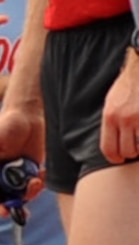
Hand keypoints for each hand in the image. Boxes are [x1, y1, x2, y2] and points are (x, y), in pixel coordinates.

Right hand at [0, 100, 45, 216]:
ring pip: (24, 194)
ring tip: (36, 180)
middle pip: (8, 198)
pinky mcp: (34, 169)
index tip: (4, 210)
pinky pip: (37, 184)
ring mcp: (20, 173)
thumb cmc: (6, 123)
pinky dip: (41, 183)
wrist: (29, 113)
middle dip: (16, 203)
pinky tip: (42, 172)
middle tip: (25, 200)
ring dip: (31, 192)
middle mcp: (4, 175)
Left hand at [99, 49, 138, 164]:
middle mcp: (123, 119)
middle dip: (130, 153)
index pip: (108, 148)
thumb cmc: (128, 85)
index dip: (115, 158)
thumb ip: (111, 122)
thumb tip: (113, 140)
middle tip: (134, 149)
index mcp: (109, 116)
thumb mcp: (111, 102)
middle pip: (125, 151)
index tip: (120, 159)